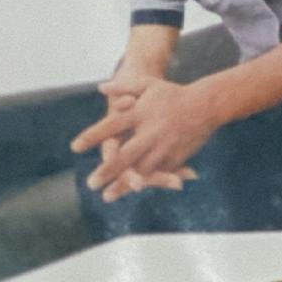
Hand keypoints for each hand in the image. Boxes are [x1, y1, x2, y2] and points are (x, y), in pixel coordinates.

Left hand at [72, 73, 221, 198]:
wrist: (206, 104)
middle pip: (125, 155)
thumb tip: (100, 88)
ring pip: (141, 169)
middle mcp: (150, 132)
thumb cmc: (172, 93)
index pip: (111, 126)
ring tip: (107, 196)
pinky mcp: (176, 157)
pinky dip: (145, 183)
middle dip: (108, 171)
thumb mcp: (147, 84)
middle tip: (91, 184)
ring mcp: (164, 146)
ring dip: (124, 184)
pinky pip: (158, 173)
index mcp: (140, 113)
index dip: (92, 136)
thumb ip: (122, 86)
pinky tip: (131, 192)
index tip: (75, 147)